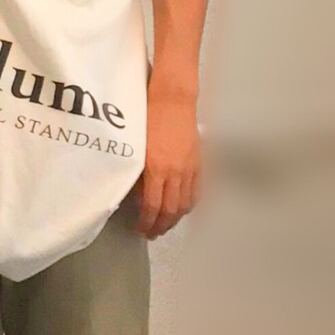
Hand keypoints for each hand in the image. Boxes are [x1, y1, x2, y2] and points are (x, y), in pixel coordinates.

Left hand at [135, 91, 200, 238]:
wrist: (173, 100)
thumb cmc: (149, 118)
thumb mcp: (137, 147)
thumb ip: (138, 174)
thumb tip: (136, 195)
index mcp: (156, 169)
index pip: (152, 206)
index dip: (146, 222)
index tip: (140, 228)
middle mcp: (174, 173)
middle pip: (170, 210)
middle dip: (160, 226)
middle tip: (151, 233)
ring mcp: (189, 170)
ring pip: (184, 205)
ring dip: (174, 219)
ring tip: (165, 225)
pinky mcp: (198, 164)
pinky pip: (195, 192)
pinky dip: (188, 206)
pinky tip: (181, 209)